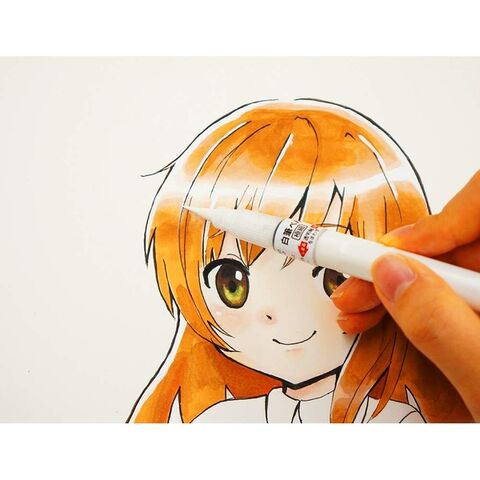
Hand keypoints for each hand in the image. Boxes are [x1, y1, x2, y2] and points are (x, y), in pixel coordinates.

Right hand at [331, 170, 479, 420]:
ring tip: (354, 310)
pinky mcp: (474, 308)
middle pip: (453, 242)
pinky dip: (405, 301)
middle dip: (394, 265)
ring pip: (439, 266)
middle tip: (353, 290)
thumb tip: (389, 273)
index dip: (433, 227)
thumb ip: (440, 324)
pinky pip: (439, 289)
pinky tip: (378, 314)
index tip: (383, 254)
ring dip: (390, 285)